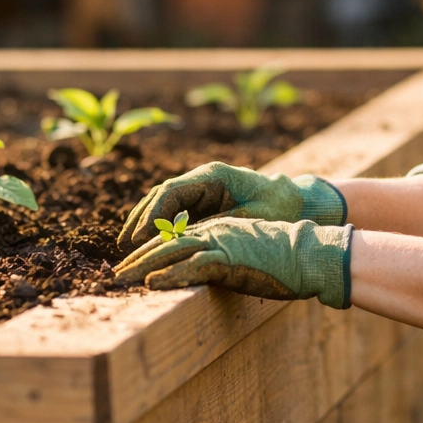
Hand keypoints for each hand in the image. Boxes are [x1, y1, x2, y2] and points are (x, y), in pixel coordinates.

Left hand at [113, 217, 351, 307]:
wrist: (311, 254)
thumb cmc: (287, 258)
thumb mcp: (250, 254)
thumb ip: (229, 260)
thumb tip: (217, 274)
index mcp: (219, 228)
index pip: (175, 237)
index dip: (150, 251)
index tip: (132, 265)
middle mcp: (214, 231)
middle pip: (165, 242)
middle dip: (137, 259)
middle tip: (115, 275)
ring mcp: (219, 243)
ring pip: (171, 252)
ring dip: (142, 267)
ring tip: (122, 281)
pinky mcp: (228, 259)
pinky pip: (191, 266)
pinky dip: (168, 275)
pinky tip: (152, 284)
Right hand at [116, 162, 345, 247]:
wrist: (299, 204)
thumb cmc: (279, 210)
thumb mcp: (249, 220)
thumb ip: (217, 226)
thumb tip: (183, 240)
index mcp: (214, 176)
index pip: (171, 191)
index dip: (151, 215)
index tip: (137, 237)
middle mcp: (204, 179)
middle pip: (161, 195)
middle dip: (141, 219)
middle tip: (124, 244)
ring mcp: (202, 189)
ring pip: (164, 203)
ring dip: (146, 223)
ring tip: (128, 245)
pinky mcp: (205, 202)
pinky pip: (175, 212)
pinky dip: (161, 227)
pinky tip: (149, 244)